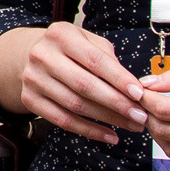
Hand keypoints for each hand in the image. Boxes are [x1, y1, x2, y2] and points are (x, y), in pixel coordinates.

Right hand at [0, 22, 148, 146]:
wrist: (29, 55)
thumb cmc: (69, 49)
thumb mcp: (87, 41)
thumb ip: (108, 59)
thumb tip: (132, 88)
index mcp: (60, 35)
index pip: (94, 60)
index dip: (119, 78)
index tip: (139, 94)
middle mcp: (42, 55)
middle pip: (84, 85)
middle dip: (116, 103)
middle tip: (140, 115)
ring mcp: (33, 79)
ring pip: (75, 105)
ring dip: (107, 119)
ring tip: (131, 125)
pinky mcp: (30, 99)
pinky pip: (63, 121)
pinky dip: (89, 131)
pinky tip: (109, 135)